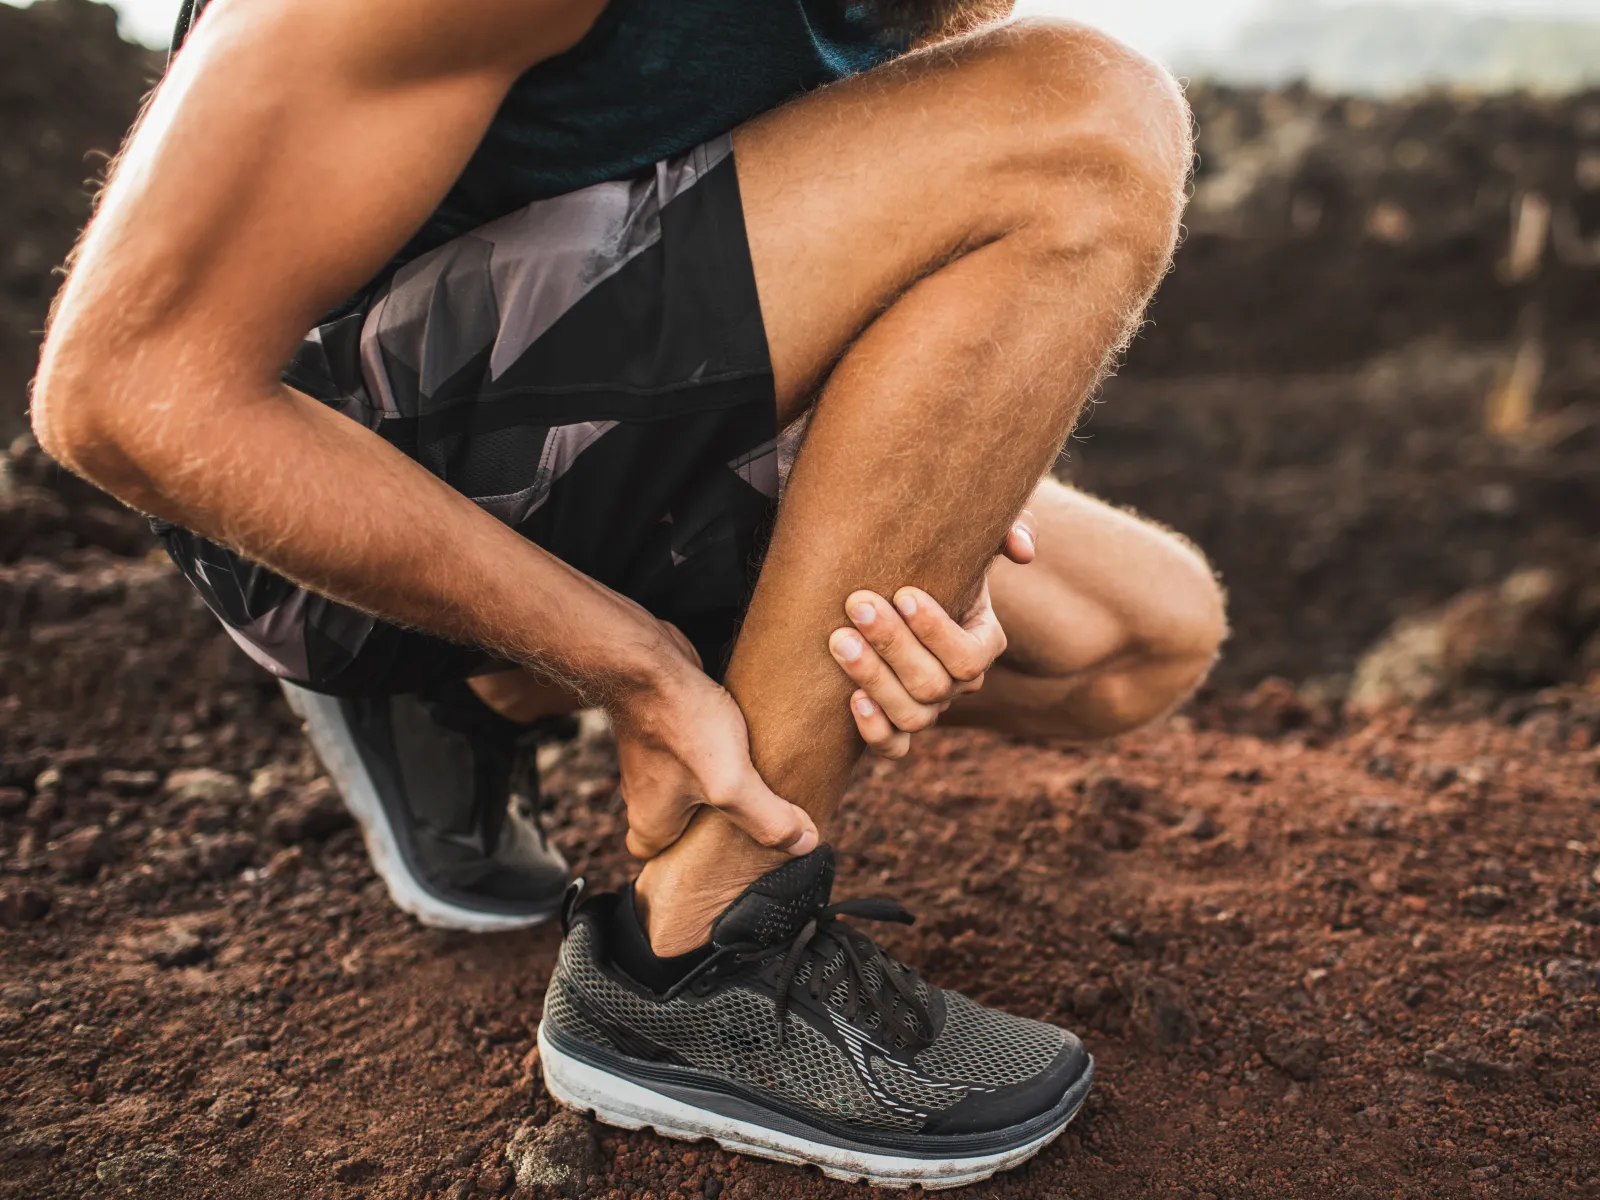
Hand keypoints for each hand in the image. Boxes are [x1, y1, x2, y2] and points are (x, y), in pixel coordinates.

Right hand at [610, 621, 818, 859]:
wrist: (649, 659)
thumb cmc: (679, 720)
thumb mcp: (731, 782)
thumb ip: (768, 818)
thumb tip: (805, 843)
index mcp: (651, 822)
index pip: (660, 860)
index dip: (689, 862)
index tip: (725, 853)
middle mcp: (644, 793)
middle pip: (679, 821)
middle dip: (713, 820)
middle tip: (751, 815)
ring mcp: (653, 756)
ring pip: (687, 783)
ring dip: (718, 781)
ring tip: (754, 777)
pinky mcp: (666, 724)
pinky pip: (693, 749)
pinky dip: (715, 747)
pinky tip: (743, 738)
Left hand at [827, 511, 1035, 757]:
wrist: (882, 587)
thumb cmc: (929, 558)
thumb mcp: (969, 539)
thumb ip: (1004, 532)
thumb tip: (1023, 551)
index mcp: (984, 642)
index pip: (970, 656)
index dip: (938, 631)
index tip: (904, 593)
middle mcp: (959, 683)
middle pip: (934, 685)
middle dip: (893, 645)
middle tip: (857, 605)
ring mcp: (928, 708)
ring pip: (913, 716)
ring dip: (874, 680)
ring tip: (839, 641)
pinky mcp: (894, 725)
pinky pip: (894, 747)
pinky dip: (875, 731)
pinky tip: (851, 699)